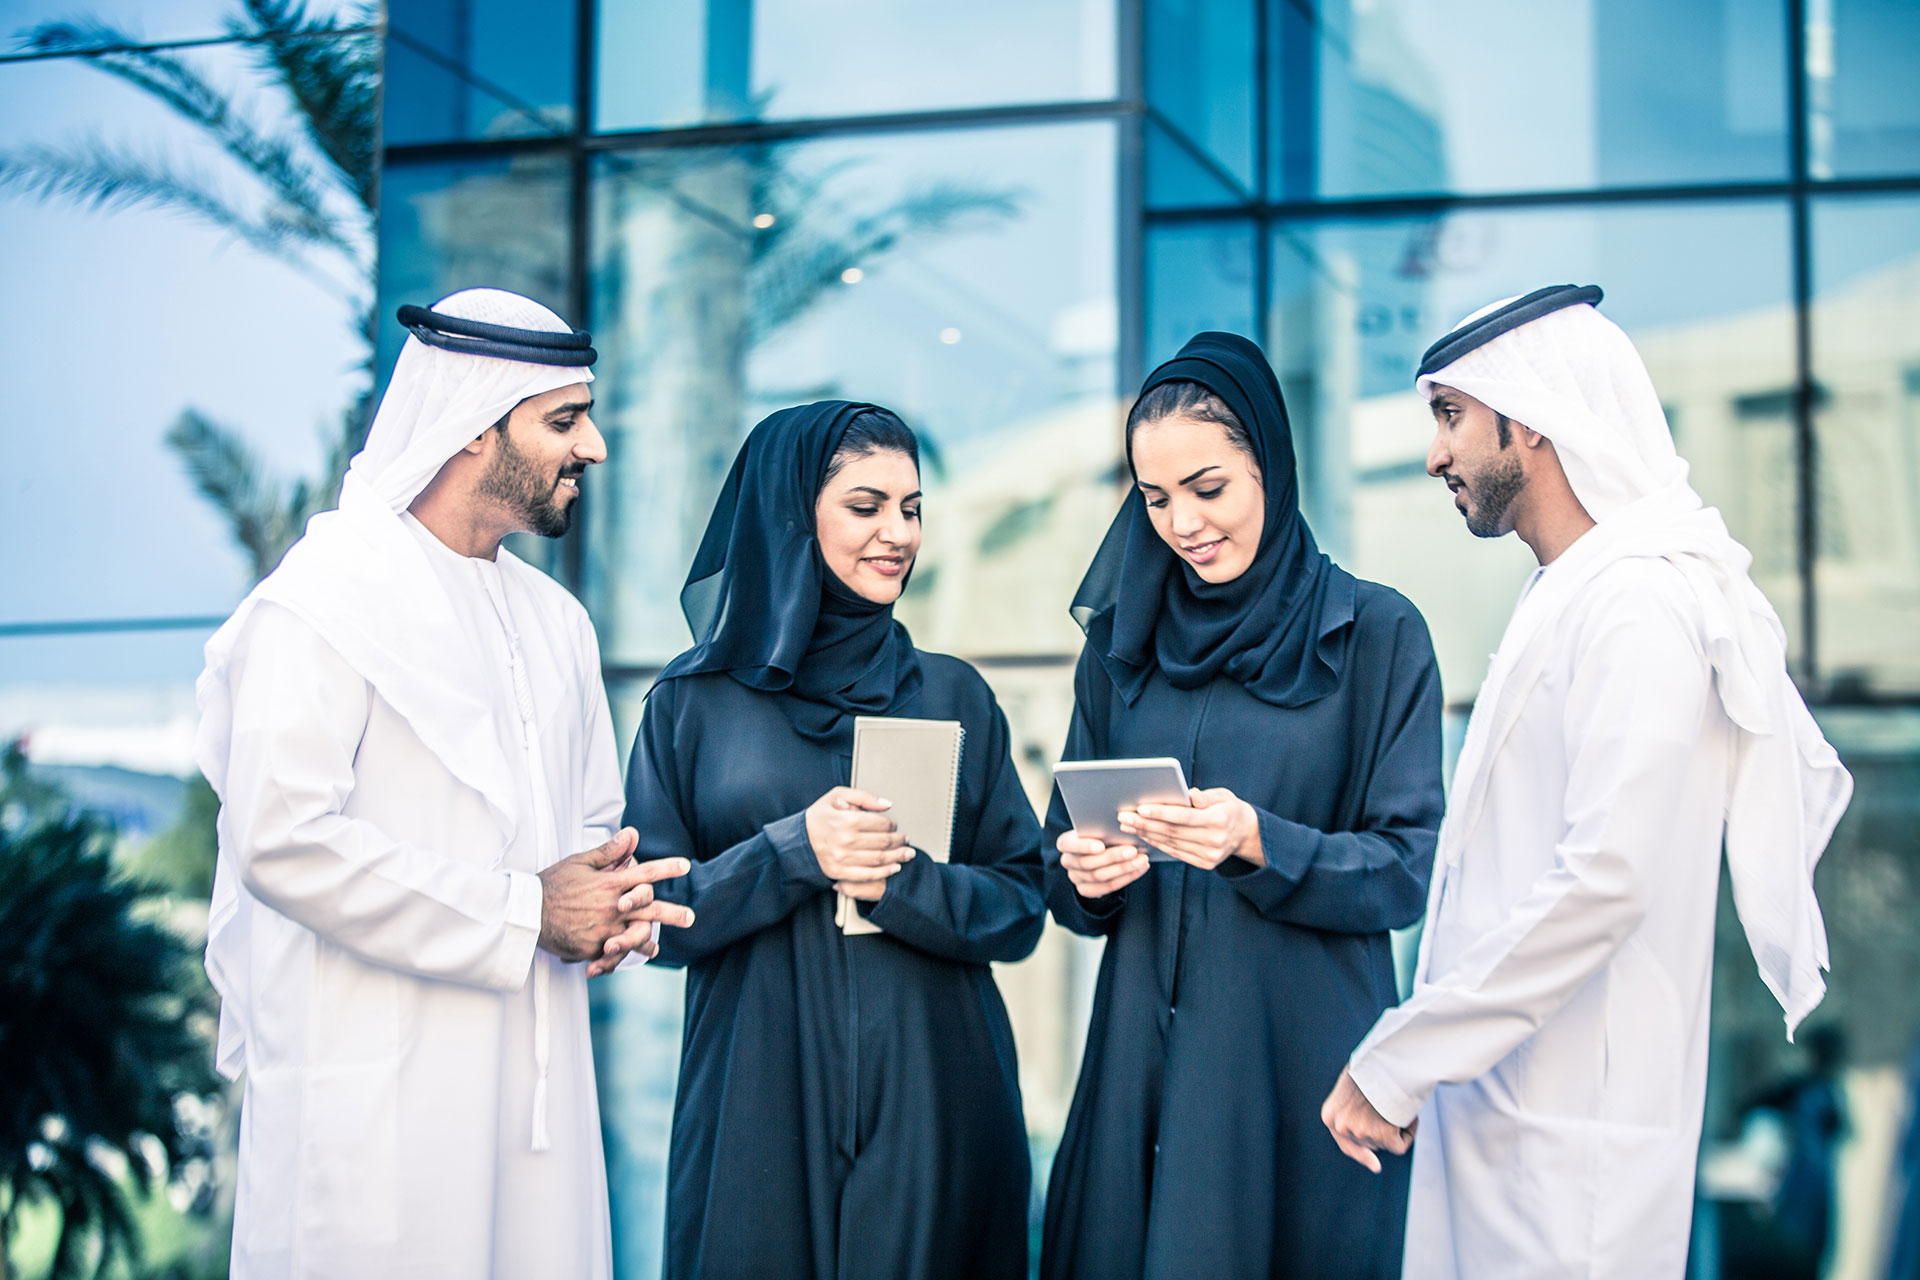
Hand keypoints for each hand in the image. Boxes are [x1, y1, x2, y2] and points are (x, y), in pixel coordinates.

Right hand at [537, 829, 692, 963]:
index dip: (667, 868)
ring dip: (648, 942)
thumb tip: (633, 833)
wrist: (524, 913)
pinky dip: (620, 956)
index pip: (645, 874)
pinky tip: (628, 958)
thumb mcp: (579, 862)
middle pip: (650, 910)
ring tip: (657, 947)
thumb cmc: (551, 884)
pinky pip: (612, 955)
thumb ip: (609, 851)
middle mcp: (610, 907)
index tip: (685, 866)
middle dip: (673, 913)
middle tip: (690, 918)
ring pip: (636, 937)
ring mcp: (603, 930)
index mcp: (609, 883)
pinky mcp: (591, 948)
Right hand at [805, 787, 913, 882]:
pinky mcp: (839, 872)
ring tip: (907, 853)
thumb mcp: (837, 796)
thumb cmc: (819, 817)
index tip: (895, 825)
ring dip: (898, 857)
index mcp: (846, 820)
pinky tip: (894, 867)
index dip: (892, 825)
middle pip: (883, 842)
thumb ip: (864, 797)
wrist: (798, 840)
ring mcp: (842, 858)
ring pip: (879, 858)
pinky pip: (868, 875)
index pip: (880, 823)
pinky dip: (885, 872)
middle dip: (900, 841)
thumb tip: (887, 804)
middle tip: (906, 840)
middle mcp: (845, 840)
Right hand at [1057, 829, 1149, 898]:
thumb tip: (1125, 825)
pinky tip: (1140, 869)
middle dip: (1112, 857)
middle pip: (1087, 863)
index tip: (1101, 845)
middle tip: (1133, 851)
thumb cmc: (1101, 834)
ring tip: (1142, 860)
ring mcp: (1076, 877)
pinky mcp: (1086, 890)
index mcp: (1066, 842)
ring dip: (1123, 868)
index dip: (1083, 846)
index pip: (1068, 844)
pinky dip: (1126, 878)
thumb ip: (1105, 828)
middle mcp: (1068, 861)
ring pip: (1099, 877)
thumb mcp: (1099, 828)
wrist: (1098, 854)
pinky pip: (1107, 887)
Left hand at [1119, 787, 1258, 869]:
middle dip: (1146, 824)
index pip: (1184, 817)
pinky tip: (1144, 836)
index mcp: (1219, 819)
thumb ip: (1205, 796)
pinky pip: (1176, 853)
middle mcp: (1215, 840)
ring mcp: (1210, 855)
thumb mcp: (1223, 796)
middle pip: (1173, 832)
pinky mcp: (1205, 863)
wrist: (1245, 832)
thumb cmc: (1228, 808)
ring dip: (1147, 834)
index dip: (1162, 813)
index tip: (1140, 808)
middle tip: (1124, 817)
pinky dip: (1158, 844)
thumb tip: (1190, 794)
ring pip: (1172, 844)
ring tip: (1129, 826)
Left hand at [1320, 1067, 1415, 1172]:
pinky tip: (1411, 1116)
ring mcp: (1361, 1133)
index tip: (1377, 1165)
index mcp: (1330, 1116)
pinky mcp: (1382, 1137)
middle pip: (1368, 1143)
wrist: (1382, 1060)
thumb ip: (1352, 1106)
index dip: (1362, 1154)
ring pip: (1385, 1142)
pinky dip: (1409, 1133)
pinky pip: (1400, 1145)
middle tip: (1390, 1111)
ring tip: (1397, 1104)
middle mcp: (1342, 1127)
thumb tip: (1369, 1124)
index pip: (1346, 1143)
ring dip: (1395, 1128)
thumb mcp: (1350, 1086)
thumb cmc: (1368, 1065)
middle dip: (1382, 1132)